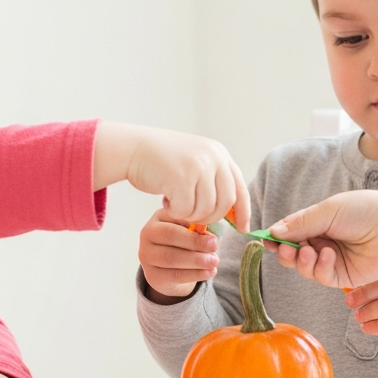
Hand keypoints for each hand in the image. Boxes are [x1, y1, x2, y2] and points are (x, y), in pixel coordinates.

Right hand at [92, 122, 249, 228]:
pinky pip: (186, 211)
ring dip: (190, 215)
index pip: (240, 188)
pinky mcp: (182, 178)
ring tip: (176, 205)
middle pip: (225, 203)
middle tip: (192, 215)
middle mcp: (213, 158)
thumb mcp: (195, 162)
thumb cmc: (162, 160)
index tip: (242, 229)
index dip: (243, 211)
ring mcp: (198, 167)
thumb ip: (213, 179)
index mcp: (219, 154)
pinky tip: (166, 202)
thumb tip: (232, 212)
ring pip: (206, 209)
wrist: (133, 148)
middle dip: (211, 216)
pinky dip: (176, 213)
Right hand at [139, 212, 219, 296]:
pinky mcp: (152, 276)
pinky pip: (174, 275)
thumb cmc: (186, 242)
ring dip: (196, 260)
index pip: (175, 216)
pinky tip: (209, 272)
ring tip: (214, 261)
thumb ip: (200, 228)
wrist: (172, 269)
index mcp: (159, 217)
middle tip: (214, 245)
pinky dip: (195, 274)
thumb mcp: (192, 230)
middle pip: (169, 235)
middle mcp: (148, 234)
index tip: (212, 231)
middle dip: (194, 241)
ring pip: (171, 258)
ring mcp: (147, 256)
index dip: (194, 222)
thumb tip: (210, 235)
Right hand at [270, 190, 377, 287]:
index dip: (276, 237)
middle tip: (284, 248)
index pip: (290, 232)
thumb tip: (273, 231)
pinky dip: (320, 267)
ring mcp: (332, 260)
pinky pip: (321, 276)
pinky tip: (329, 255)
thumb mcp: (328, 211)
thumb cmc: (366, 211)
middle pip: (292, 253)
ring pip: (303, 267)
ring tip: (308, 250)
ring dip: (301, 260)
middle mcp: (323, 242)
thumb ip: (300, 222)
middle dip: (285, 252)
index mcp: (319, 223)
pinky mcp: (342, 277)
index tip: (264, 240)